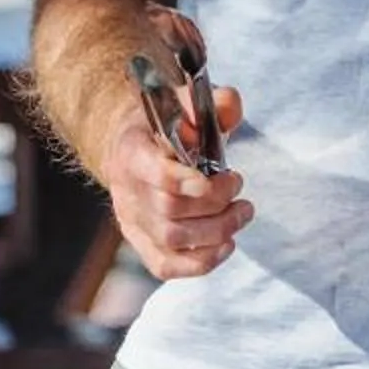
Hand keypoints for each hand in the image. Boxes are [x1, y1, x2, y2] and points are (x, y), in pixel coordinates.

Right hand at [100, 85, 251, 280]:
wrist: (136, 147)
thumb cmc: (167, 127)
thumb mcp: (188, 104)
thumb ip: (214, 103)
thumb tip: (229, 107)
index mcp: (132, 149)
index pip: (152, 171)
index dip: (183, 180)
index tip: (219, 176)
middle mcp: (126, 188)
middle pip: (169, 208)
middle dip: (215, 202)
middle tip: (238, 186)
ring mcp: (131, 220)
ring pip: (172, 239)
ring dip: (217, 230)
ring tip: (242, 212)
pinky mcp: (141, 244)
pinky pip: (166, 266)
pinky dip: (201, 262)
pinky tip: (226, 245)